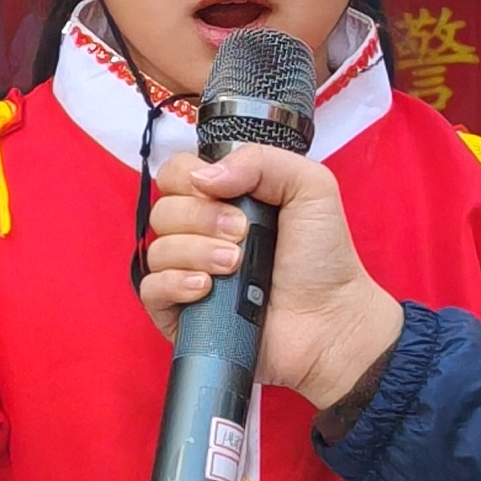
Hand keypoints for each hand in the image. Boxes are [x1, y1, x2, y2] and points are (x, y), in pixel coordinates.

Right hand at [139, 144, 406, 411]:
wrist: (330, 320)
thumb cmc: (323, 259)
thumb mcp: (310, 187)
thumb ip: (262, 160)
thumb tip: (203, 176)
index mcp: (224, 200)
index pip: (176, 174)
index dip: (191, 179)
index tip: (227, 195)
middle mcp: (201, 234)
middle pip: (163, 210)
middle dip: (201, 218)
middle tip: (243, 235)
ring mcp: (189, 274)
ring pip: (158, 249)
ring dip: (197, 252)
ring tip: (235, 267)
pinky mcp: (182, 314)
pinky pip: (150, 290)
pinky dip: (174, 284)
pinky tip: (206, 289)